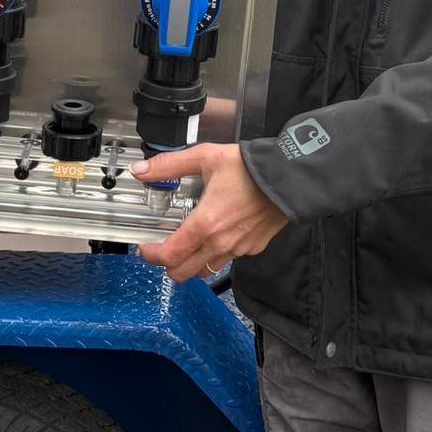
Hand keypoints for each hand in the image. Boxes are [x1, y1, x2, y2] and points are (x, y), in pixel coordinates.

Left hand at [134, 143, 290, 283]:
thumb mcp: (205, 157)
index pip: (170, 255)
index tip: (146, 248)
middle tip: (164, 250)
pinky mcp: (253, 248)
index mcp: (205, 224)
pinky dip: (215, 254)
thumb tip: (143, 170)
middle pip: (184, 273)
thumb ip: (170, 166)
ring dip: (192, 263)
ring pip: (205, 270)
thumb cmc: (250, 168)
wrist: (288, 176)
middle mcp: (220, 242)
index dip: (151, 256)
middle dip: (168, 265)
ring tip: (188, 244)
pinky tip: (216, 236)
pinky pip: (228, 260)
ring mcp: (238, 249)